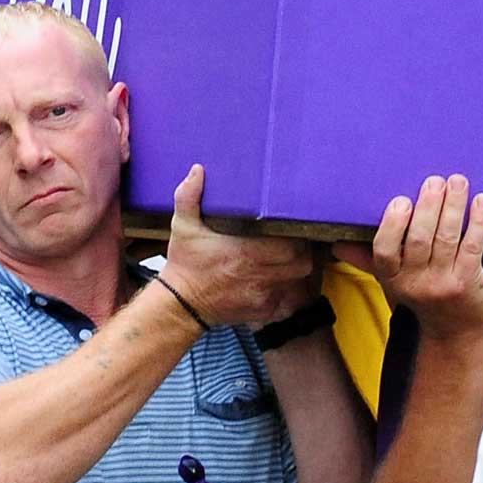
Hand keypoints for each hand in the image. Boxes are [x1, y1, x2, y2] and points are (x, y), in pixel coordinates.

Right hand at [163, 165, 316, 329]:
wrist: (181, 304)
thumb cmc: (185, 264)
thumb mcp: (183, 227)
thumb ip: (189, 197)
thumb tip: (198, 171)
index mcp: (244, 253)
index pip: (291, 245)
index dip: (296, 237)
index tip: (289, 228)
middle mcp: (258, 276)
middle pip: (302, 262)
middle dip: (301, 251)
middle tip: (293, 242)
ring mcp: (262, 296)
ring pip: (299, 280)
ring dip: (296, 269)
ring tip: (289, 258)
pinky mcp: (263, 311)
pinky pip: (290, 300)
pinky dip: (289, 289)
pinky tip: (278, 279)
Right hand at [334, 174, 482, 342]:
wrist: (455, 329)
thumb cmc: (423, 295)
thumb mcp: (392, 281)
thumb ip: (367, 260)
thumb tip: (337, 245)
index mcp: (391, 278)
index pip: (384, 252)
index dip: (392, 225)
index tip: (401, 201)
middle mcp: (415, 283)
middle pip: (418, 240)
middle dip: (428, 207)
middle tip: (434, 181)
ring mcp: (442, 284)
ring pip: (446, 238)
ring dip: (453, 206)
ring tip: (457, 181)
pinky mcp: (468, 282)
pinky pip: (473, 246)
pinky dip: (478, 221)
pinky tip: (481, 201)